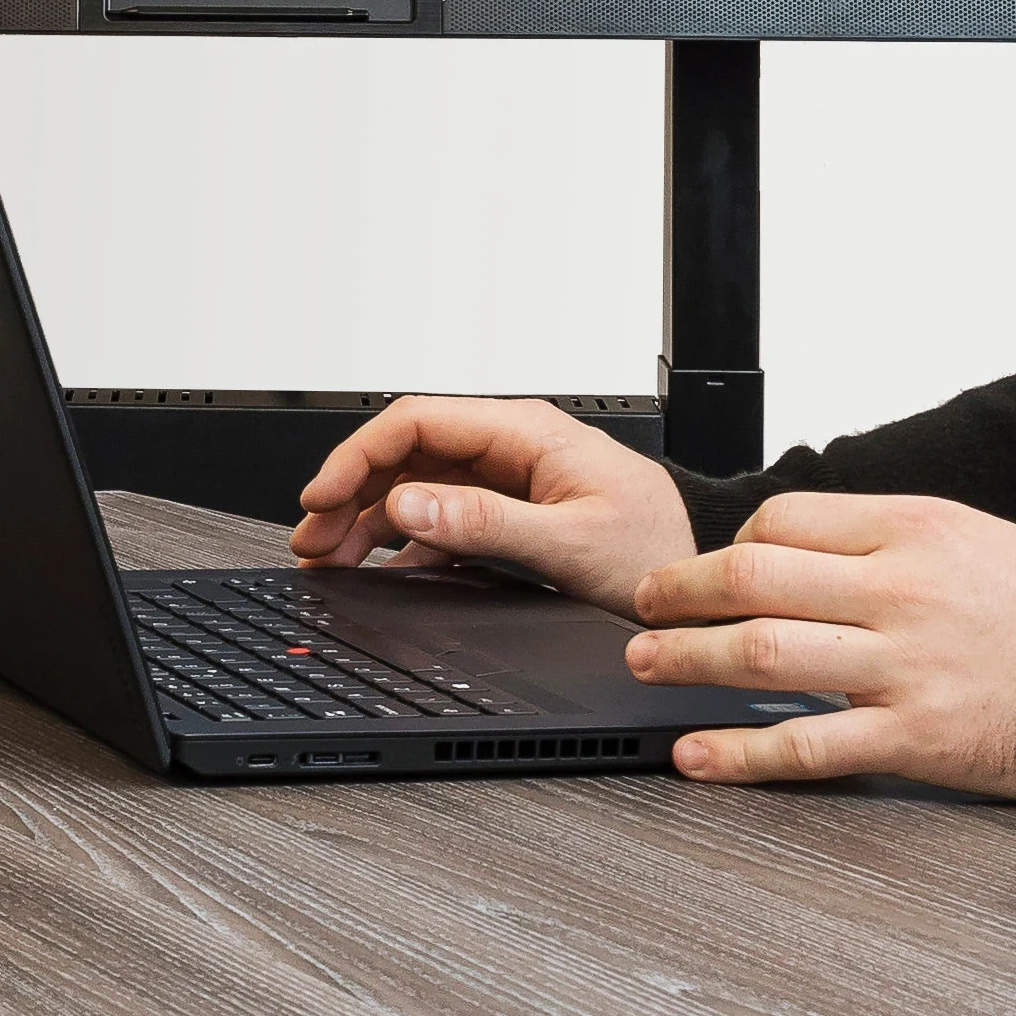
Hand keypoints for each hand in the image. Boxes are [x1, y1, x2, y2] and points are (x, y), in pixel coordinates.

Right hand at [289, 398, 697, 613]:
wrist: (702, 593)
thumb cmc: (658, 556)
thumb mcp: (568, 546)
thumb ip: (484, 523)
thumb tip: (408, 504)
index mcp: (526, 433)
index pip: (417, 423)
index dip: (358, 456)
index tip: (322, 498)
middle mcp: (512, 449)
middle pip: (407, 455)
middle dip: (350, 493)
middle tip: (312, 539)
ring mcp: (510, 482)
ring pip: (418, 488)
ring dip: (367, 520)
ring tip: (329, 558)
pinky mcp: (512, 516)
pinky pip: (442, 519)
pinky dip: (401, 543)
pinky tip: (379, 568)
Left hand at [630, 490, 1015, 793]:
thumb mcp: (969, 535)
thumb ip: (883, 538)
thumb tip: (795, 545)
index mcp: (911, 529)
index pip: (782, 521)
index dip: (726, 546)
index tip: (704, 569)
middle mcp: (899, 591)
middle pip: (752, 578)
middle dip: (679, 593)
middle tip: (642, 606)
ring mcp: (903, 667)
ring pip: (763, 654)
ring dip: (688, 661)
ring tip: (647, 665)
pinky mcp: (914, 739)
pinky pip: (807, 746)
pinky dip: (740, 753)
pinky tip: (698, 755)